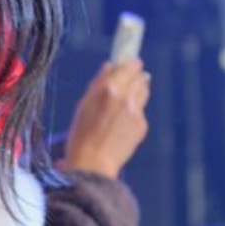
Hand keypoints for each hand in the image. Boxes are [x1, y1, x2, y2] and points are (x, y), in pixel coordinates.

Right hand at [61, 59, 150, 178]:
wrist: (93, 163)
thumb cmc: (81, 135)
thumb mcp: (84, 104)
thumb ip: (98, 83)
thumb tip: (109, 66)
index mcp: (109, 88)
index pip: (127, 67)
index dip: (131, 63)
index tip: (132, 62)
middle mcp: (126, 97)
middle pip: (139, 77)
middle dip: (136, 75)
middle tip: (134, 75)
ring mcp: (136, 111)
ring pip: (143, 91)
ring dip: (139, 88)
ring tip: (130, 94)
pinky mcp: (141, 125)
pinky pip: (140, 110)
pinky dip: (135, 109)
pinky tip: (124, 118)